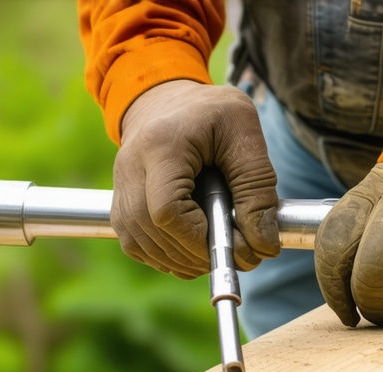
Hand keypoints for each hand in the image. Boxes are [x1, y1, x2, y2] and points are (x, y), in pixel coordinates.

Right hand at [111, 80, 279, 278]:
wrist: (167, 99)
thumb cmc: (210, 112)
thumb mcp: (245, 134)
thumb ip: (257, 189)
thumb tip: (263, 245)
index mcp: (161, 145)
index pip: (166, 210)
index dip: (197, 240)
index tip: (232, 245)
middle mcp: (130, 167)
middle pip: (150, 231)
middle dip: (194, 255)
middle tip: (231, 254)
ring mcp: (120, 186)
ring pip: (139, 243)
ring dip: (180, 260)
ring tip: (214, 253)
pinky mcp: (120, 202)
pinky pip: (134, 244)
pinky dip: (164, 257)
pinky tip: (189, 250)